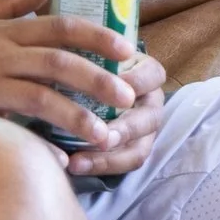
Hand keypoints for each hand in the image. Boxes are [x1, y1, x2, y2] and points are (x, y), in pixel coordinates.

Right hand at [0, 0, 138, 149]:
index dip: (99, 36)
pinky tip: (60, 161)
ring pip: (42, 97)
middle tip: (128, 98)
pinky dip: (37, 146)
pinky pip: (11, 130)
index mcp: (4, 31)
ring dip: (78, 116)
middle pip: (61, 62)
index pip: (62, 26)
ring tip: (105, 135)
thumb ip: (10, 4)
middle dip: (99, 79)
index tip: (128, 49)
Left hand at [63, 52, 167, 177]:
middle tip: (100, 137)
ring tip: (77, 162)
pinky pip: (123, 165)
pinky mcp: (132, 150)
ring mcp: (144, 130)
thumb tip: (68, 59)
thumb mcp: (94, 53)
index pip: (151, 76)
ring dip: (108, 157)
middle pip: (148, 119)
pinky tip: (74, 165)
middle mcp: (151, 102)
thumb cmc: (90, 65)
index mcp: (147, 73)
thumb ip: (89, 55)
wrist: (89, 86)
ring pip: (138, 149)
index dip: (134, 83)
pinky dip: (100, 166)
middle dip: (123, 130)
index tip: (111, 86)